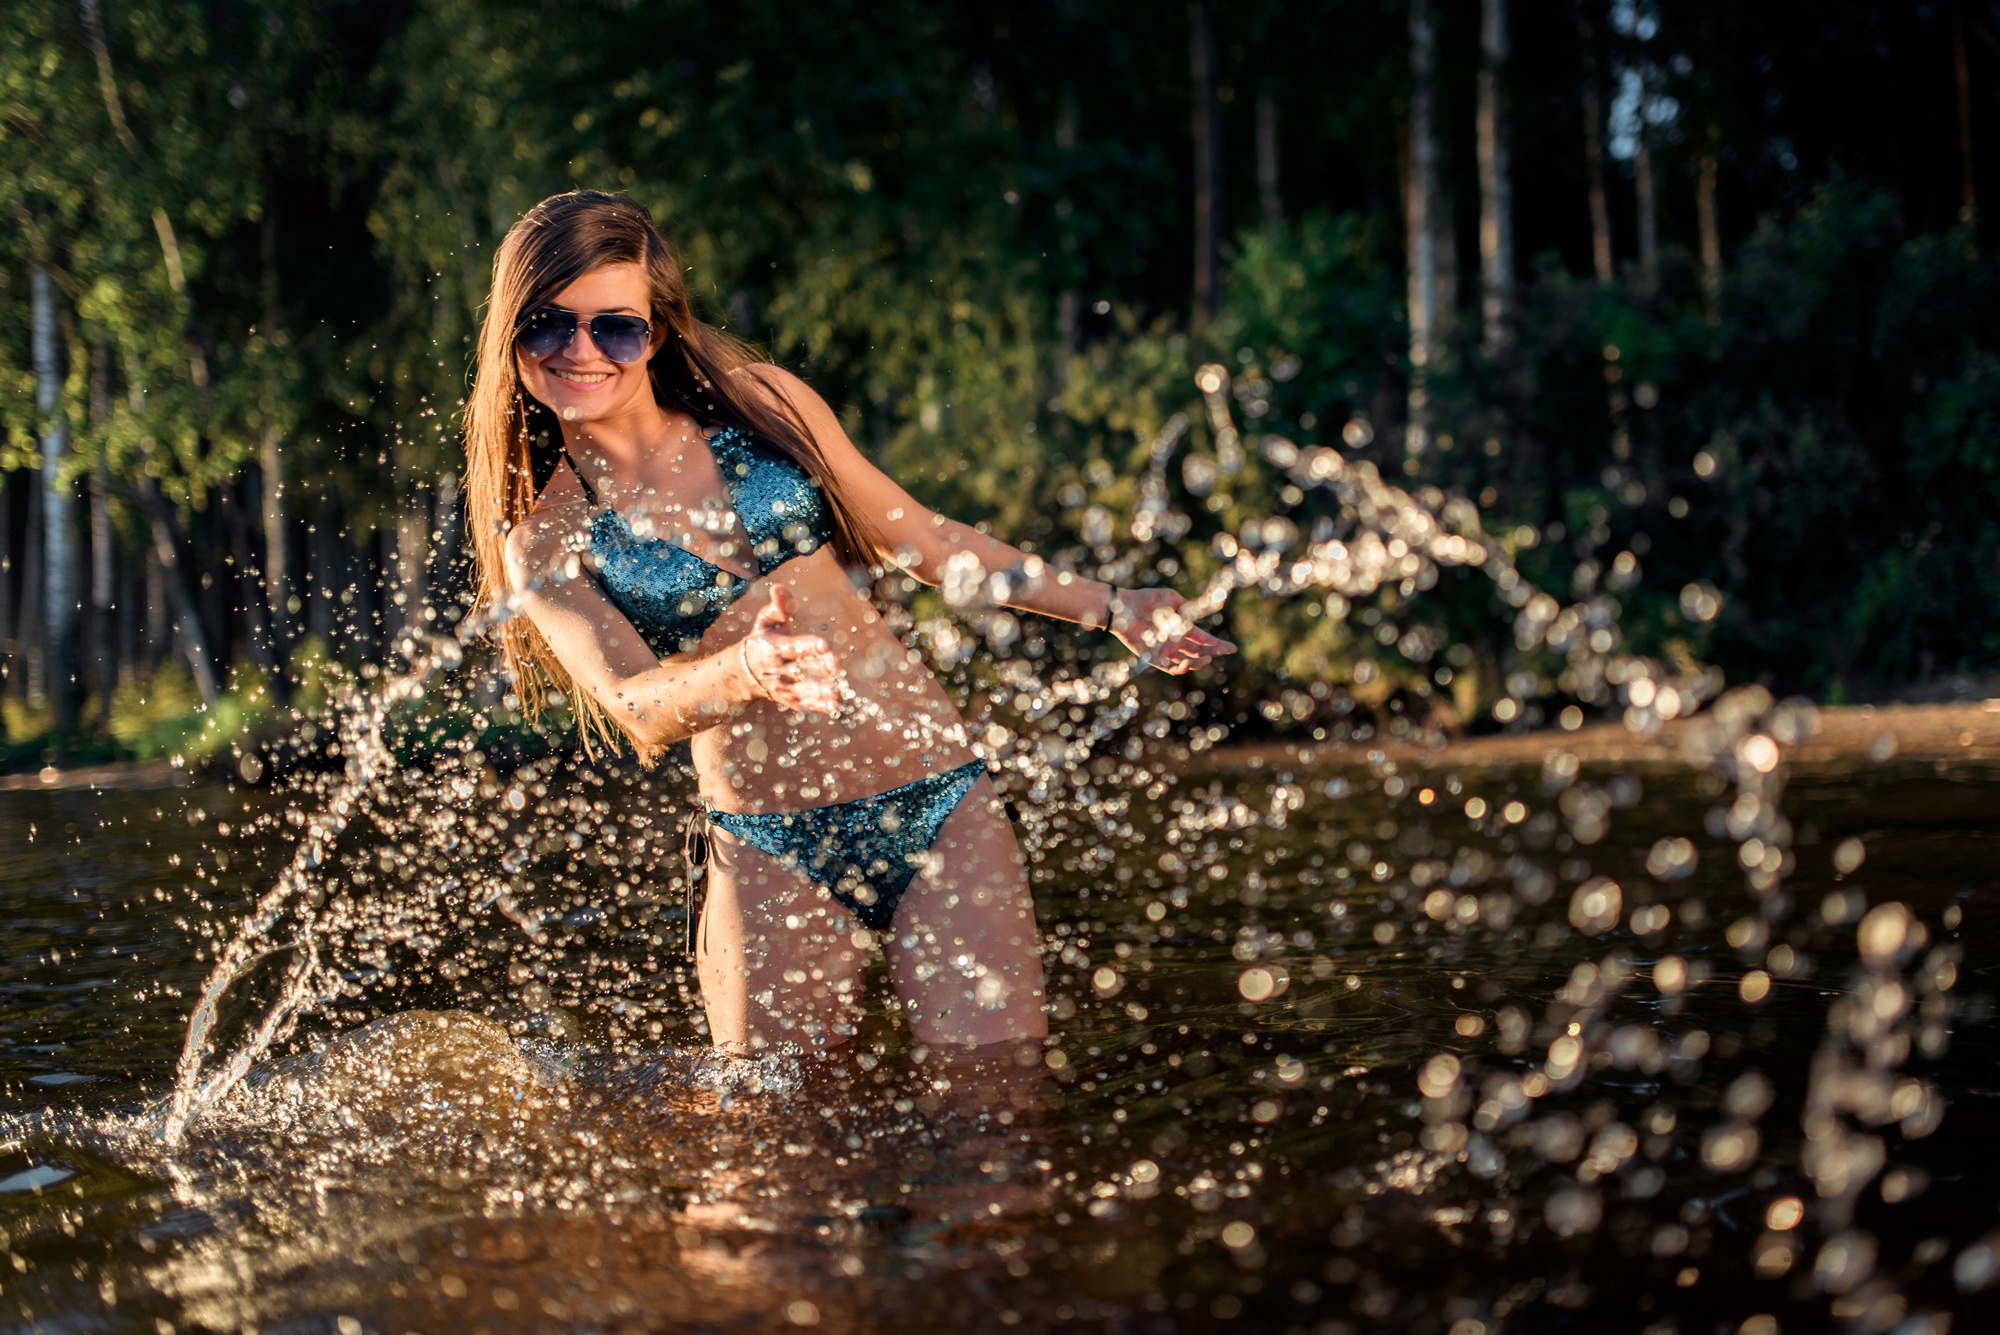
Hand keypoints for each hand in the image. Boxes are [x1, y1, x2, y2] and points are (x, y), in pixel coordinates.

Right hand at [740, 586, 843, 713]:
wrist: (743, 674)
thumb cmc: (761, 641)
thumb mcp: (765, 623)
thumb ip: (777, 607)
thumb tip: (779, 587)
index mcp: (773, 648)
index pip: (792, 647)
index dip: (808, 646)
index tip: (824, 645)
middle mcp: (778, 669)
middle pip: (800, 669)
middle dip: (819, 668)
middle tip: (837, 666)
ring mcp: (783, 687)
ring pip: (803, 690)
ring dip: (819, 692)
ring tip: (837, 692)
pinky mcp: (789, 699)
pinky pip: (804, 704)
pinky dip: (818, 707)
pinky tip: (834, 706)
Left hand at [1108, 587, 1236, 674]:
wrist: (1124, 607)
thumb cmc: (1147, 600)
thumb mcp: (1172, 599)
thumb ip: (1188, 607)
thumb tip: (1201, 614)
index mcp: (1182, 627)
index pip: (1203, 639)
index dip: (1217, 644)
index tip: (1231, 648)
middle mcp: (1176, 641)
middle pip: (1199, 652)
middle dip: (1213, 652)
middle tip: (1223, 652)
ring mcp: (1165, 651)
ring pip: (1187, 662)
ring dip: (1199, 662)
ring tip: (1207, 658)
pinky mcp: (1153, 658)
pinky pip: (1170, 668)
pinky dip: (1181, 668)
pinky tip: (1188, 663)